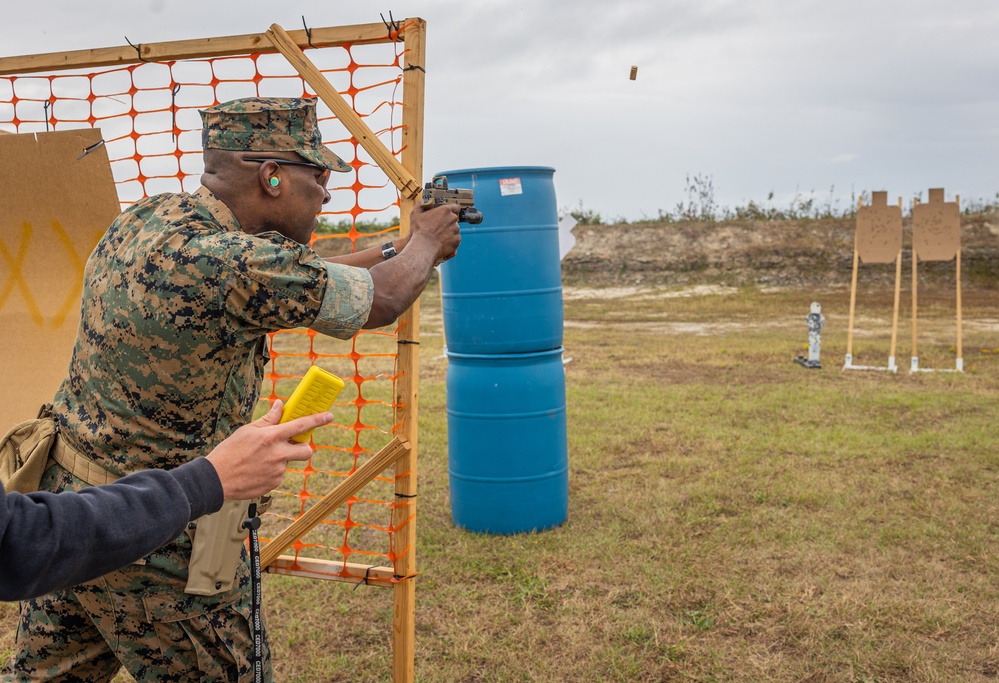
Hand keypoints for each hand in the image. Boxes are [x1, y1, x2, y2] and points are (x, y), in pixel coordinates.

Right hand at [206, 400, 331, 499]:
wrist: (216, 479)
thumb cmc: (229, 451)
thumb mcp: (247, 430)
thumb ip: (268, 419)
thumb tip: (280, 406)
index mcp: (270, 437)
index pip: (300, 425)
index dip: (317, 420)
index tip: (328, 416)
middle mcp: (277, 454)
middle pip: (306, 450)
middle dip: (302, 447)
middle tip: (290, 445)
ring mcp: (277, 471)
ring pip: (289, 462)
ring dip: (281, 459)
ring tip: (260, 459)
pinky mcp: (274, 483)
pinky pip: (279, 474)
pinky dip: (272, 471)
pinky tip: (256, 470)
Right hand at [409, 204, 460, 264]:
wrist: (425, 246)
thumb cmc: (420, 230)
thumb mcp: (415, 215)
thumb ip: (419, 206)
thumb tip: (420, 203)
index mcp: (445, 210)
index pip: (455, 207)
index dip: (453, 210)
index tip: (448, 214)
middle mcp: (452, 218)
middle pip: (454, 219)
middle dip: (448, 222)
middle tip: (439, 227)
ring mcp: (456, 230)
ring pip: (455, 229)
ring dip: (449, 232)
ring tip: (439, 236)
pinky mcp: (457, 240)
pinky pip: (455, 239)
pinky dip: (451, 241)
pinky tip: (442, 242)